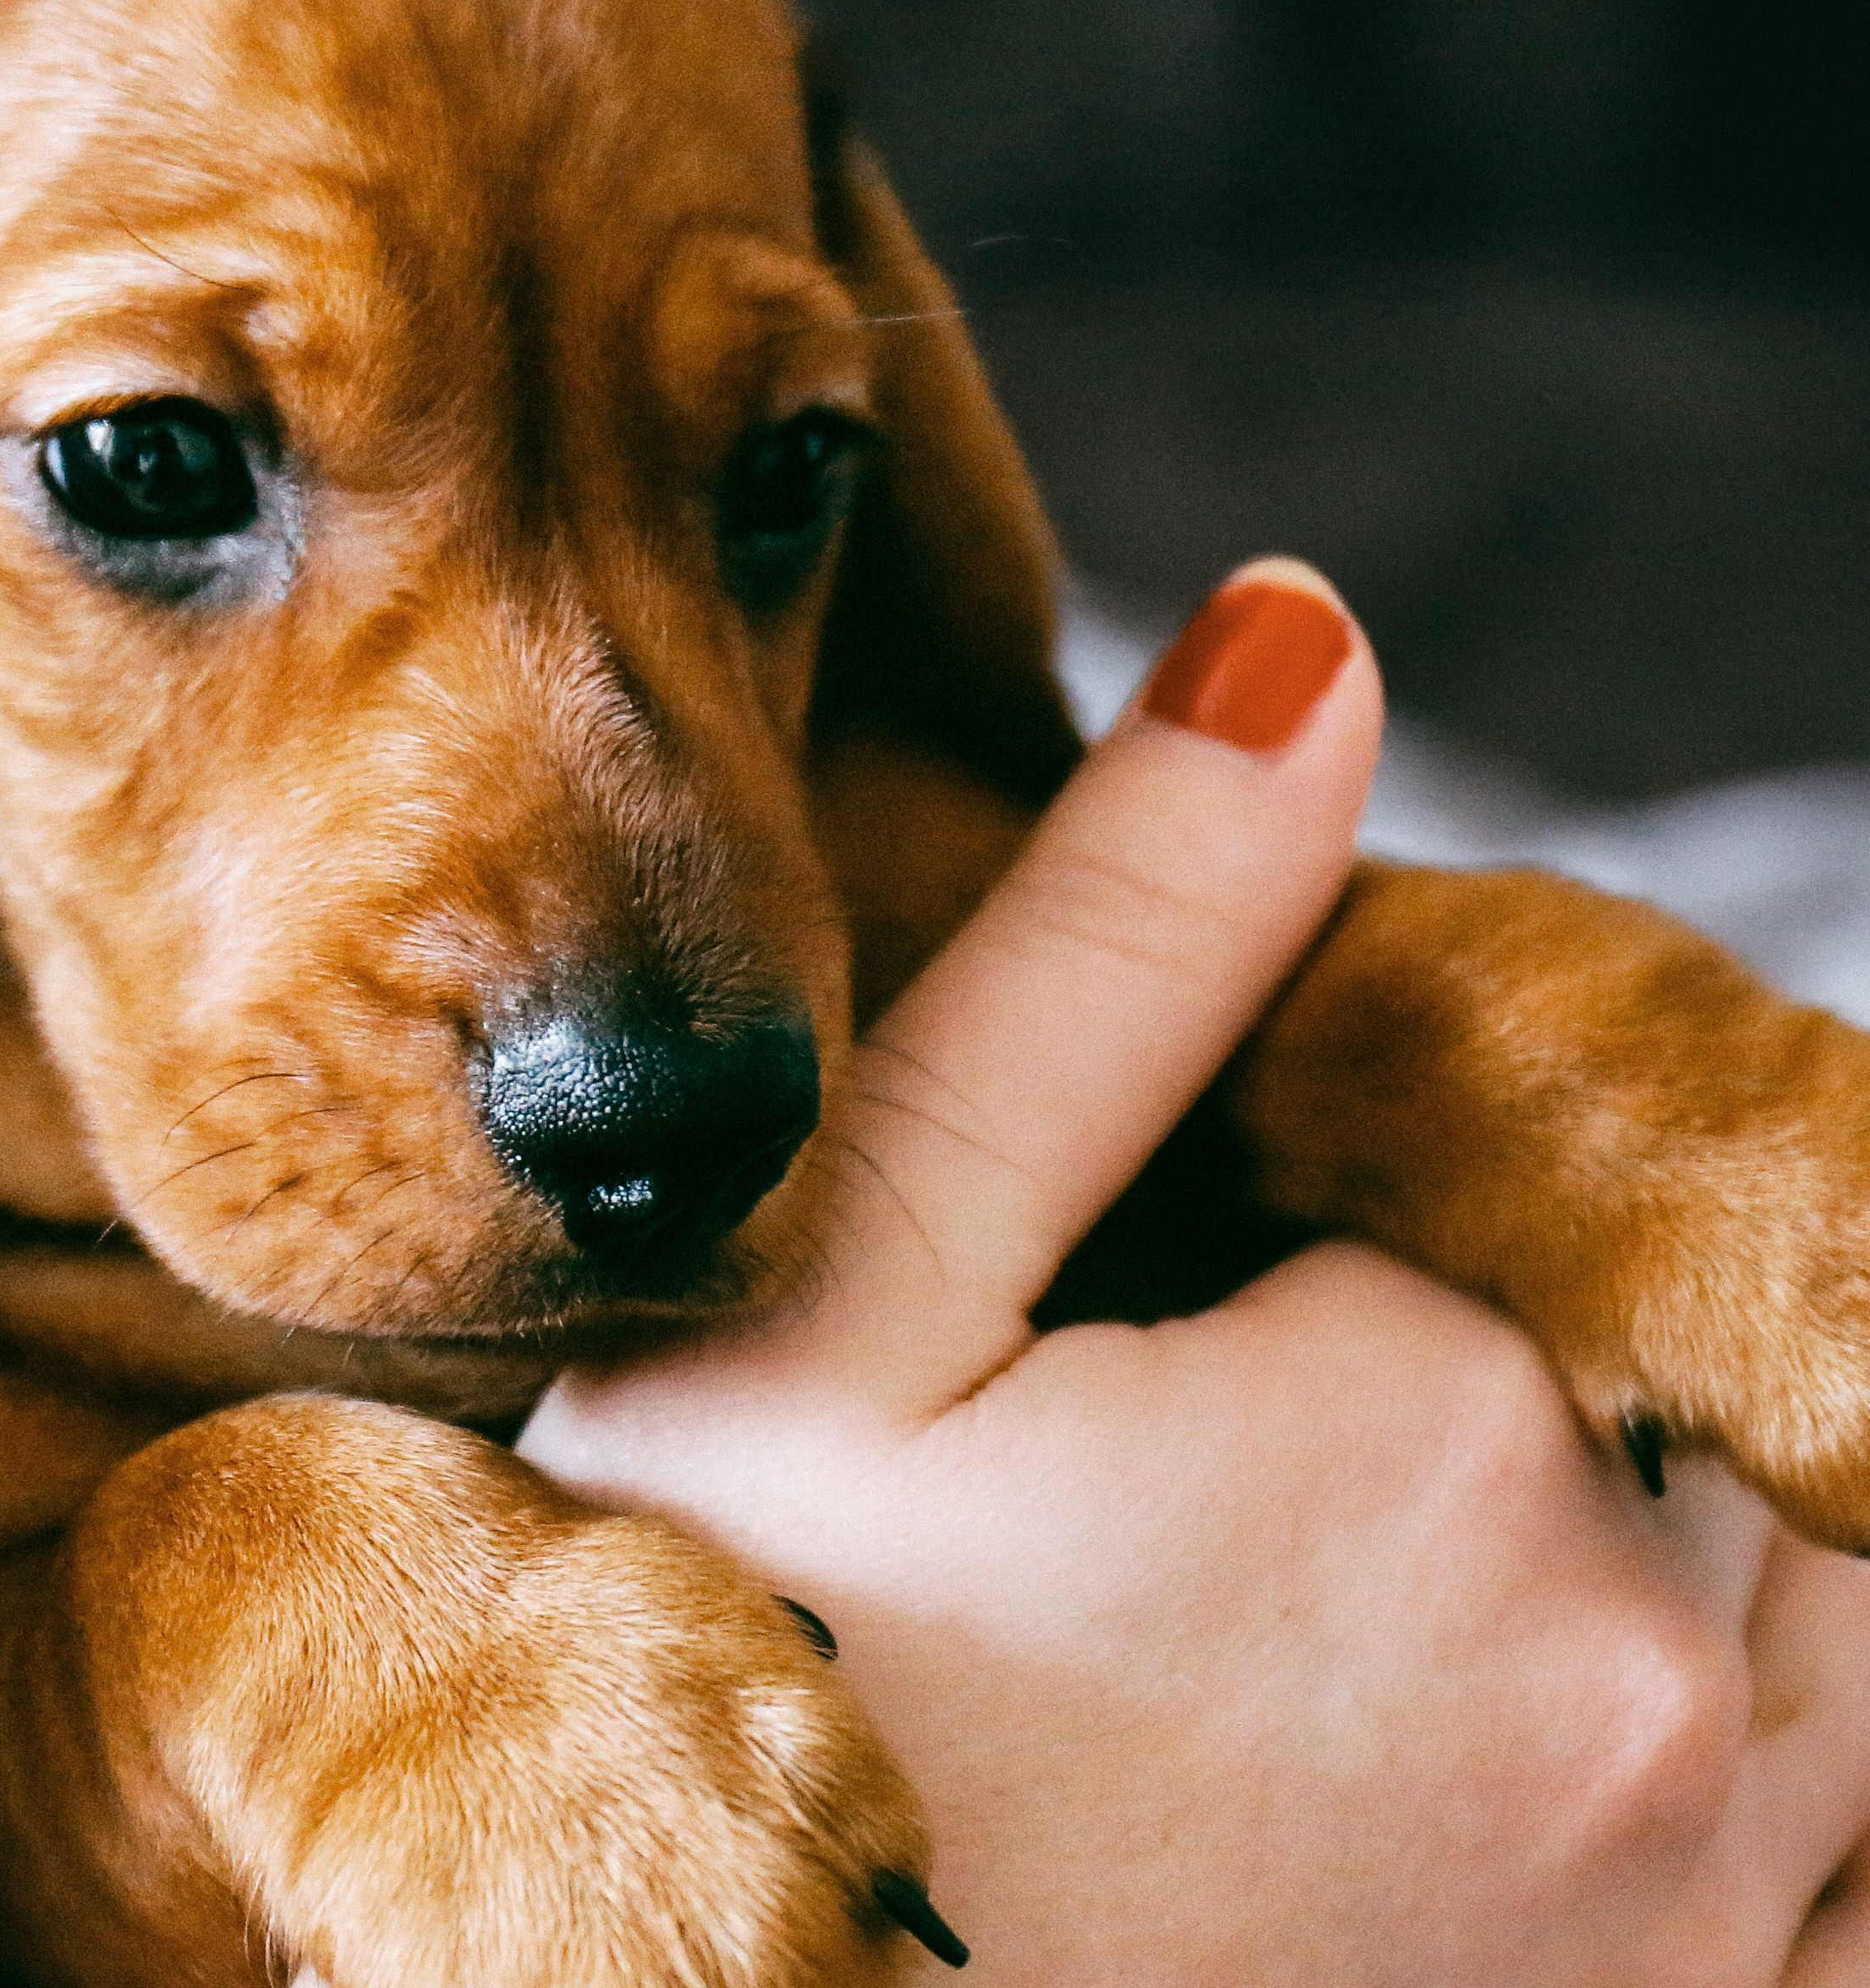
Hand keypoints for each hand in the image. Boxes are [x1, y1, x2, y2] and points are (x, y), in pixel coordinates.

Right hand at [524, 559, 1869, 1983]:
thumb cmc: (742, 1719)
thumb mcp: (824, 1321)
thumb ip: (1087, 969)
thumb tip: (1307, 642)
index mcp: (1430, 1418)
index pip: (1486, 1120)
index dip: (1294, 1123)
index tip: (1106, 1247)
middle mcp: (1644, 1656)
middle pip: (1635, 1321)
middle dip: (1438, 1293)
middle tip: (1160, 1425)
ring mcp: (1708, 1888)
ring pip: (1800, 1530)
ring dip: (1615, 1468)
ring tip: (1297, 1561)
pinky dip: (1777, 1682)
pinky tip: (1541, 1686)